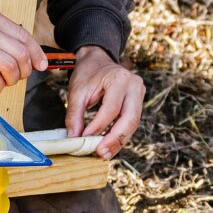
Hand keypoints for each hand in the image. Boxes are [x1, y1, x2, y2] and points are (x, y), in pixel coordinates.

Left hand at [64, 45, 145, 159]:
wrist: (97, 60)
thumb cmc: (87, 74)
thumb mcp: (76, 92)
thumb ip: (74, 115)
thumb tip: (74, 138)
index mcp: (119, 78)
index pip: (111, 108)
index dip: (98, 126)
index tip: (84, 139)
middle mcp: (134, 85)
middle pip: (130, 118)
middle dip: (115, 139)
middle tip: (101, 153)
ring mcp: (139, 93)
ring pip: (134, 123)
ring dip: (119, 140)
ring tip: (104, 153)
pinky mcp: (138, 101)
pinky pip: (132, 121)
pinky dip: (120, 134)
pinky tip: (109, 144)